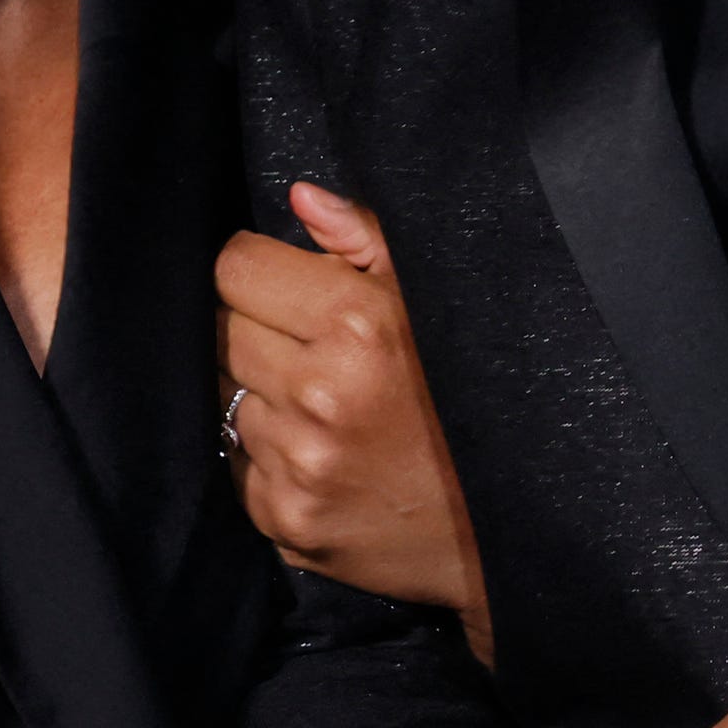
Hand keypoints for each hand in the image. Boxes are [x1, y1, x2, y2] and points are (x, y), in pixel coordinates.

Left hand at [221, 185, 495, 659]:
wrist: (506, 529)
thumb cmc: (475, 396)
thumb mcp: (438, 300)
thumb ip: (366, 236)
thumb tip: (298, 197)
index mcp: (357, 324)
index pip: (235, 266)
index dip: (263, 271)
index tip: (295, 288)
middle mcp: (320, 396)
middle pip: (221, 328)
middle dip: (260, 329)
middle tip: (317, 351)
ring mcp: (299, 463)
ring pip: (225, 395)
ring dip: (263, 395)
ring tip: (329, 408)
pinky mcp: (285, 518)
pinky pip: (237, 461)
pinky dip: (268, 455)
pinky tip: (326, 455)